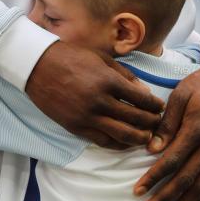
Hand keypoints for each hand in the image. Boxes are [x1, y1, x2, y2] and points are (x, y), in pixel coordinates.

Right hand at [26, 41, 164, 148]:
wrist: (39, 66)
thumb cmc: (71, 56)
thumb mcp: (101, 58)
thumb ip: (124, 75)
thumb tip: (144, 91)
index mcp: (108, 80)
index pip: (141, 98)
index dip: (154, 105)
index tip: (161, 107)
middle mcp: (100, 101)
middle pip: (135, 119)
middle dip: (151, 123)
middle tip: (159, 124)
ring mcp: (88, 116)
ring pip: (122, 134)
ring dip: (139, 138)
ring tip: (147, 137)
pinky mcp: (77, 127)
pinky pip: (103, 141)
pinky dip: (118, 144)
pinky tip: (126, 143)